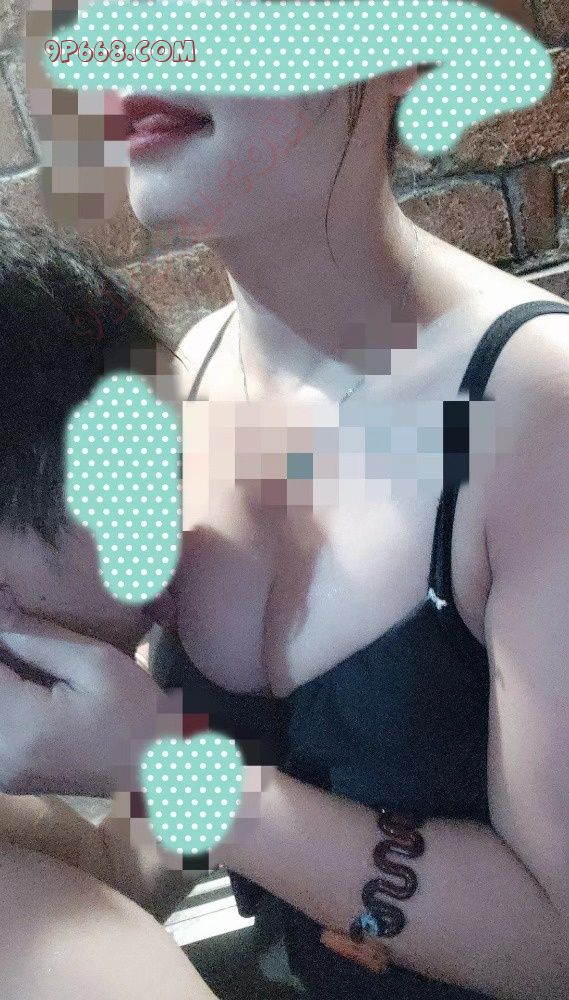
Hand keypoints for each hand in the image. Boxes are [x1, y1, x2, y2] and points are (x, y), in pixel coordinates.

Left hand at [0, 589, 181, 795]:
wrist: (159, 768)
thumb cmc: (137, 713)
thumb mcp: (98, 664)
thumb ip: (40, 639)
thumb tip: (0, 617)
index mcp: (22, 727)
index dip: (3, 643)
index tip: (18, 623)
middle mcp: (0, 755)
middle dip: (6, 660)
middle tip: (27, 639)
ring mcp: (2, 772)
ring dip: (8, 681)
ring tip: (32, 661)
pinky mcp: (8, 776)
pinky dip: (10, 702)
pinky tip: (31, 687)